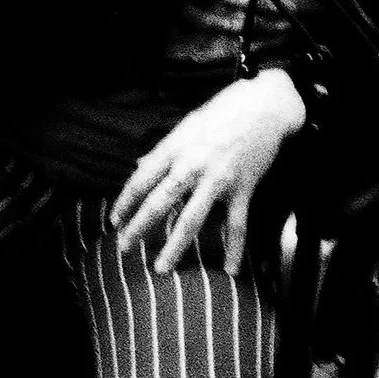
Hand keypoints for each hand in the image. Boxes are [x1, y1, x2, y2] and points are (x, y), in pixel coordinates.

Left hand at [111, 71, 306, 274]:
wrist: (264, 107)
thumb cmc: (221, 113)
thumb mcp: (184, 127)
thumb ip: (162, 151)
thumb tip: (139, 166)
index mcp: (174, 148)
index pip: (140, 180)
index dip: (125, 203)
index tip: (114, 222)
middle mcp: (192, 166)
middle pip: (159, 203)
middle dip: (139, 228)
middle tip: (124, 249)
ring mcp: (218, 180)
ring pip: (191, 220)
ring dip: (174, 247)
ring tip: (161, 269)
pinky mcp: (243, 189)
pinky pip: (237, 225)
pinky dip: (234, 250)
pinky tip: (230, 270)